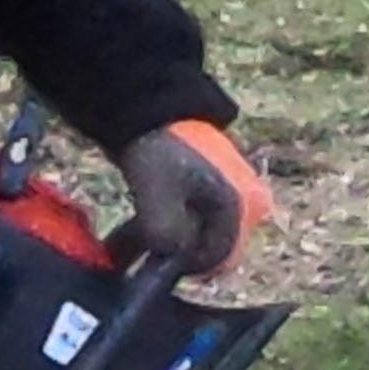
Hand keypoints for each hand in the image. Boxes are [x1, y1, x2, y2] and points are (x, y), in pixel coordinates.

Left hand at [112, 120, 271, 278]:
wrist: (152, 104)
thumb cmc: (161, 148)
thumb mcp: (159, 197)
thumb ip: (166, 237)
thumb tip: (166, 265)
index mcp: (245, 205)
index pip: (219, 258)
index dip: (183, 265)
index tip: (151, 263)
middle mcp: (246, 205)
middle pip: (207, 249)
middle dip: (171, 255)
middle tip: (134, 254)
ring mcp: (228, 198)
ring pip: (193, 238)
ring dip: (160, 245)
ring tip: (122, 247)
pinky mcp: (209, 192)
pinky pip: (188, 224)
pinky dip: (161, 231)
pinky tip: (130, 234)